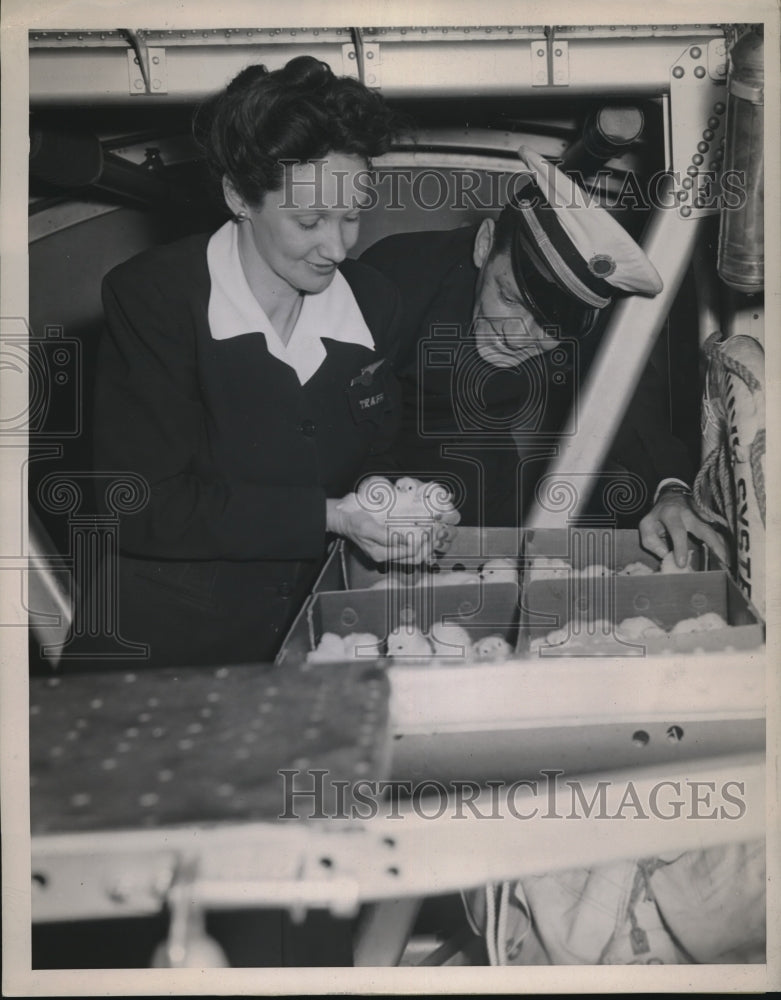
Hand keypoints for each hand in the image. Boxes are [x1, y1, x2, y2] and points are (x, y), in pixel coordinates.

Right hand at [327, 497, 445, 564]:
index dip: (422, 544)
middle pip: (413, 558)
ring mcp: (386, 552)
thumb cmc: (353, 522)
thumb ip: (386, 536)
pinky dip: (416, 544)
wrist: (342, 519)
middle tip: (436, 534)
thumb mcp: (368, 528)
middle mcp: (385, 555)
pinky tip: (422, 536)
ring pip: (411, 556)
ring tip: (432, 535)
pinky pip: (406, 549)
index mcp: (381, 553)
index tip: (430, 532)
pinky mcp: (387, 546)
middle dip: (426, 548)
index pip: (409, 553)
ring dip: (423, 547)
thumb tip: (407, 541)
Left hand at [639, 490, 729, 567]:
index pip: (678, 531)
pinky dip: (724, 544)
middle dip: (715, 545)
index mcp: (671, 514)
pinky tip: (729, 557)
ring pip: (716, 531)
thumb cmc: (658, 516)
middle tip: (722, 563)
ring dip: (723, 547)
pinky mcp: (710, 519)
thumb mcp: (646, 525)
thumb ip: (652, 542)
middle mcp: (690, 513)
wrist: (671, 497)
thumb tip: (666, 555)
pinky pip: (719, 533)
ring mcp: (702, 515)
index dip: (680, 548)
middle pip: (705, 530)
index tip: (682, 564)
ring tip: (729, 563)